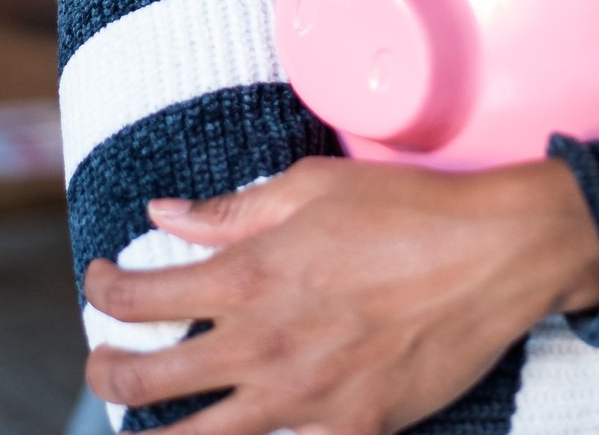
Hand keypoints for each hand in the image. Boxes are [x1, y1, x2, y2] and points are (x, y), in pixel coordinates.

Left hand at [82, 156, 598, 434]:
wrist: (497, 257)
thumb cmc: (407, 210)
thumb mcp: (311, 189)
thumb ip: (228, 211)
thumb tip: (162, 214)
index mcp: (248, 276)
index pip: (133, 299)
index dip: (101, 292)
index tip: (101, 283)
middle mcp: (263, 344)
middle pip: (140, 384)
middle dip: (103, 374)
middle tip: (104, 364)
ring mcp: (305, 399)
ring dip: (157, 434)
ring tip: (150, 423)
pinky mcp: (351, 431)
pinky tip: (249, 427)